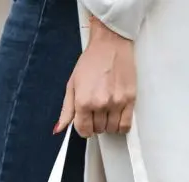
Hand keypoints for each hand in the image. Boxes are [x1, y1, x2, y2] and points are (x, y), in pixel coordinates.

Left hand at [54, 16, 135, 137]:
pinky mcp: (129, 100)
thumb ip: (67, 109)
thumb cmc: (92, 61)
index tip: (86, 123)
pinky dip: (121, 125)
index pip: (83, 130)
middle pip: (98, 129)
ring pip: (112, 129)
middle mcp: (100, 103)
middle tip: (96, 111)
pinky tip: (117, 116)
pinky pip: (125, 125)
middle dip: (96, 124)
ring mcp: (116, 103)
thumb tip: (59, 129)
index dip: (84, 129)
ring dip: (108, 124)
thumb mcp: (72, 84)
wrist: (110, 44)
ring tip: (107, 111)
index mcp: (83, 100)